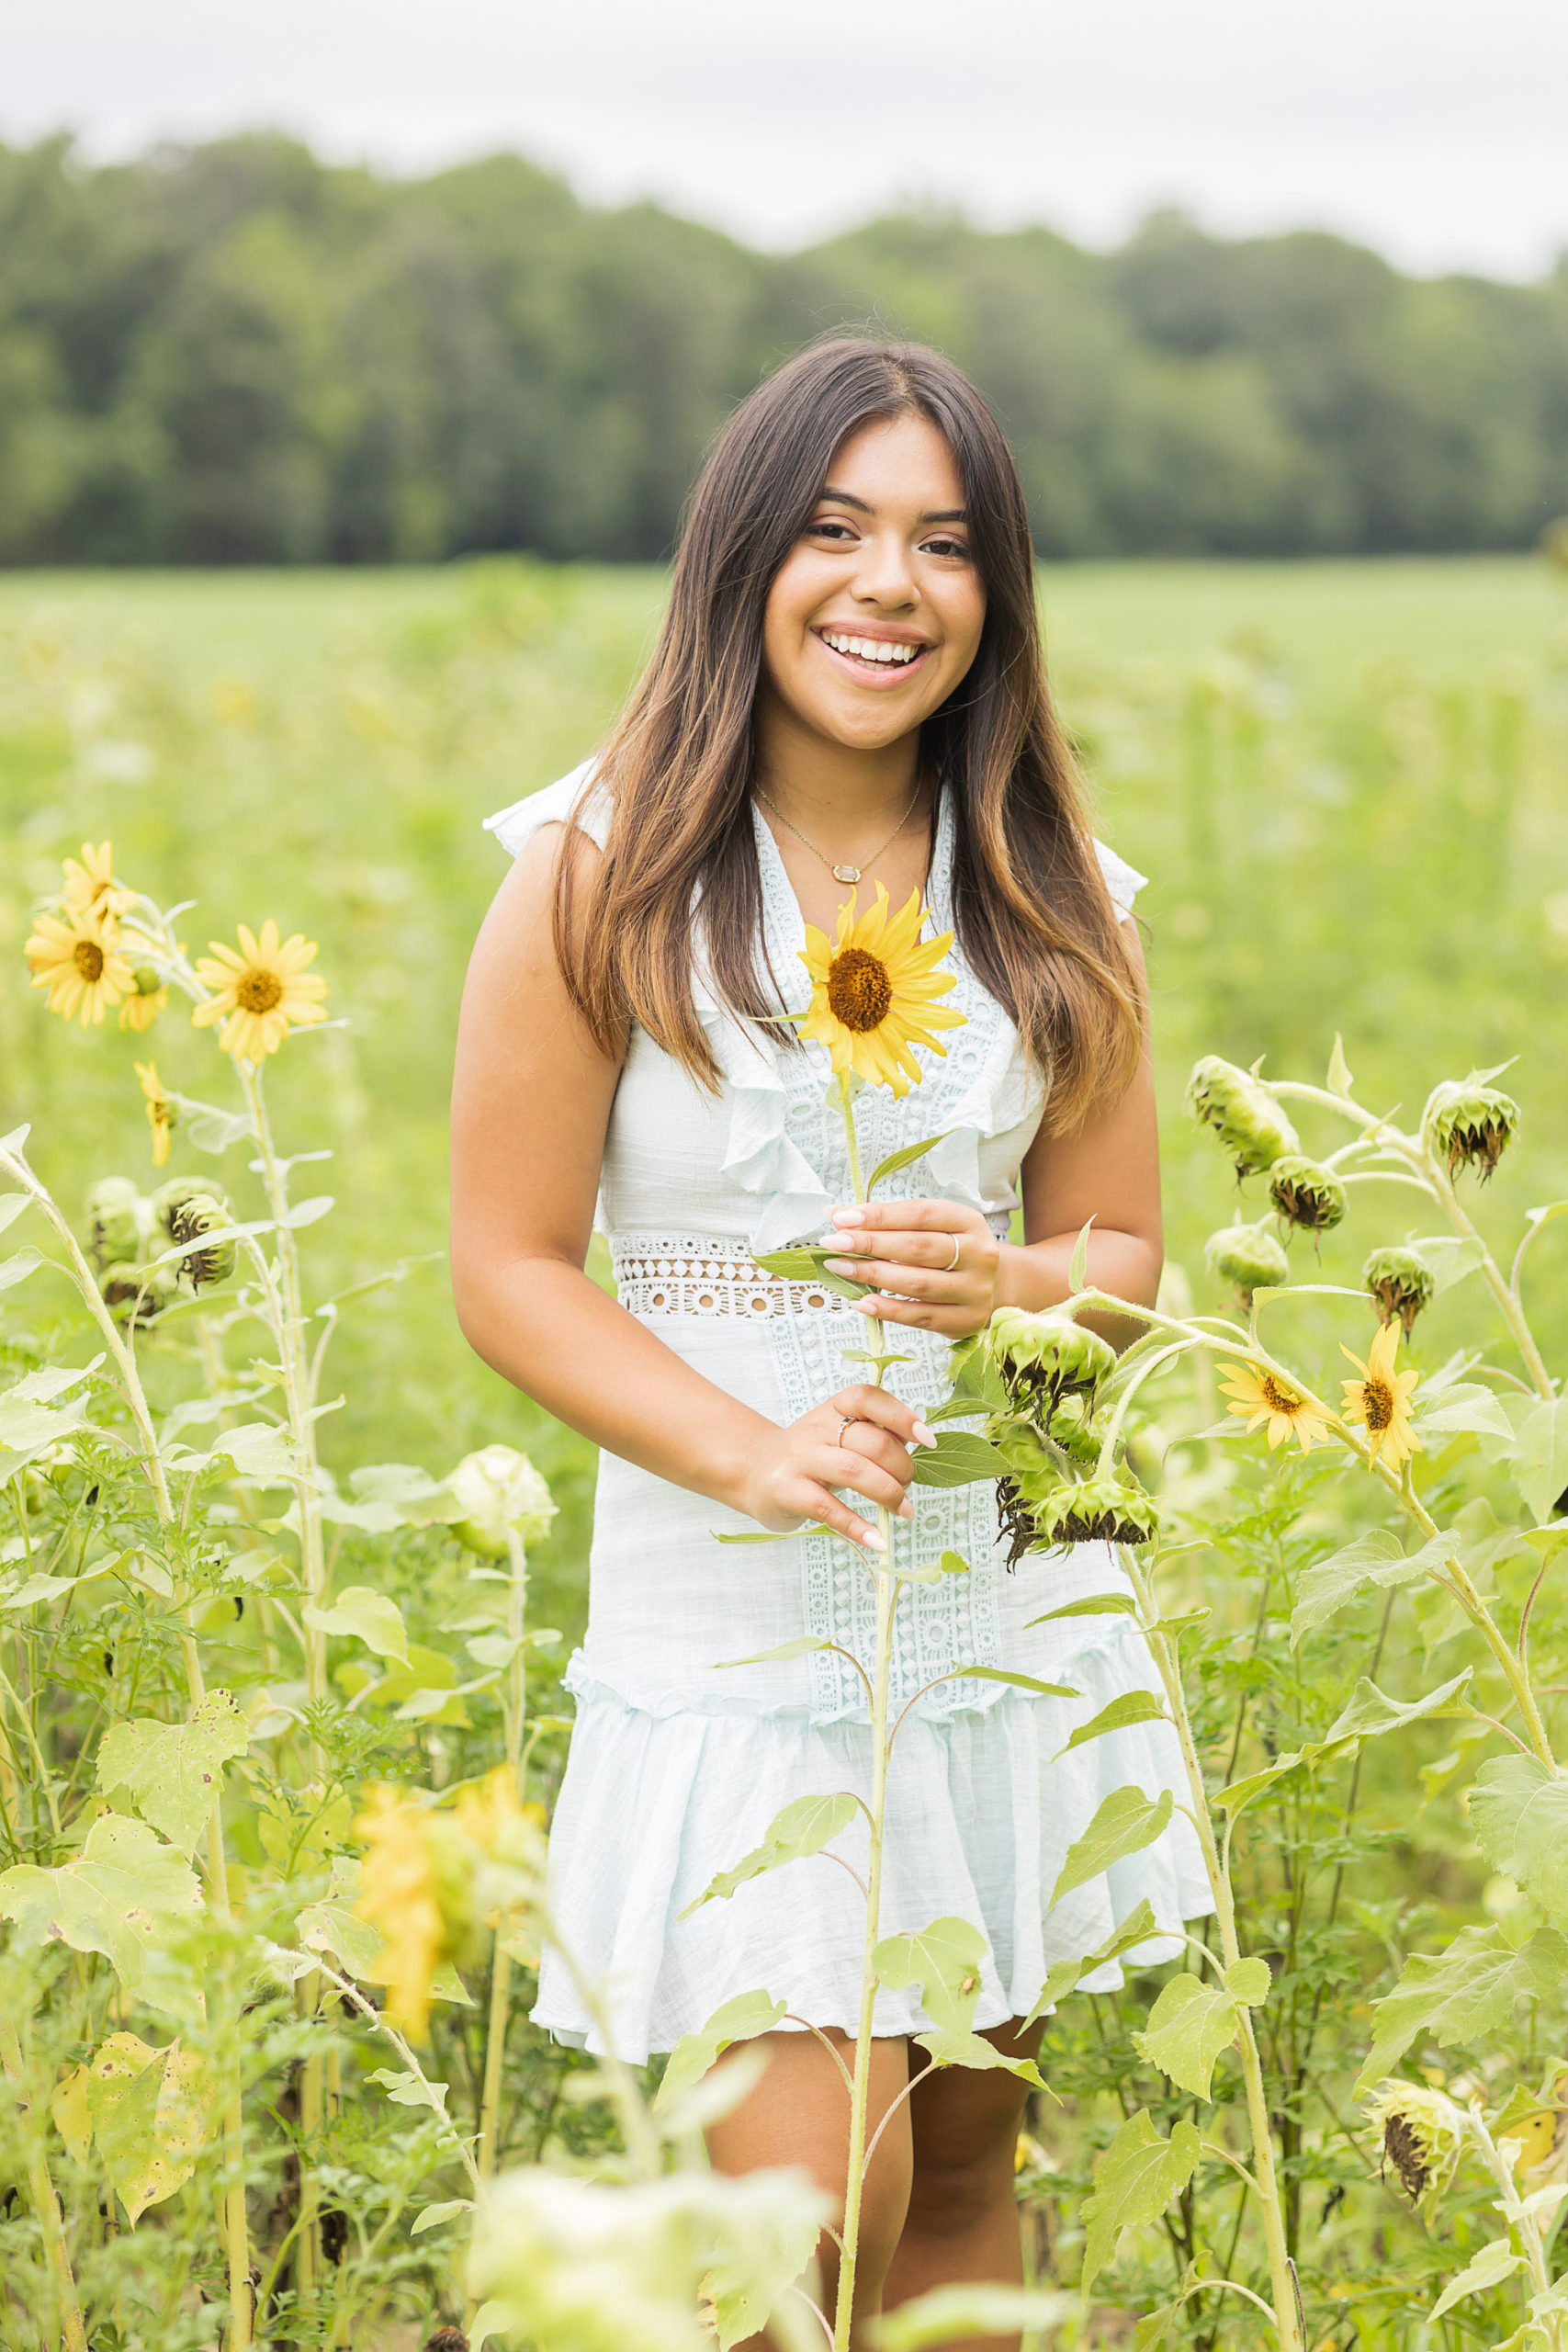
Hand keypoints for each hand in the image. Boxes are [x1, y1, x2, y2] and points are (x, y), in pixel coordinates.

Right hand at [740, 1385, 937, 1551]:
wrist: (752, 1471)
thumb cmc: (810, 1456)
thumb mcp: (838, 1436)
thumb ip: (873, 1436)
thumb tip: (919, 1446)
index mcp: (833, 1410)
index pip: (867, 1397)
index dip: (902, 1415)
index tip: (928, 1439)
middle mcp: (816, 1429)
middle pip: (871, 1441)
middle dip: (902, 1467)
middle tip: (908, 1486)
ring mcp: (800, 1459)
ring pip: (854, 1470)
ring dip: (889, 1493)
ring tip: (904, 1511)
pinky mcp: (787, 1490)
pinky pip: (828, 1508)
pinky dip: (858, 1526)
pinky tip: (877, 1540)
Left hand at [823, 1198, 1001, 1338]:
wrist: (990, 1287)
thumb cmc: (949, 1252)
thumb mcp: (929, 1229)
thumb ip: (887, 1221)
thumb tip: (836, 1214)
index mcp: (969, 1222)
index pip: (920, 1214)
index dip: (879, 1215)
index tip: (842, 1217)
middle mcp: (979, 1254)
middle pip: (918, 1248)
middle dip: (871, 1244)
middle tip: (834, 1241)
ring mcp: (975, 1290)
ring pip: (917, 1283)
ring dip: (872, 1275)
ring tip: (840, 1267)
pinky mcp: (965, 1320)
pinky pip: (919, 1316)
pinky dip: (886, 1310)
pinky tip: (860, 1301)